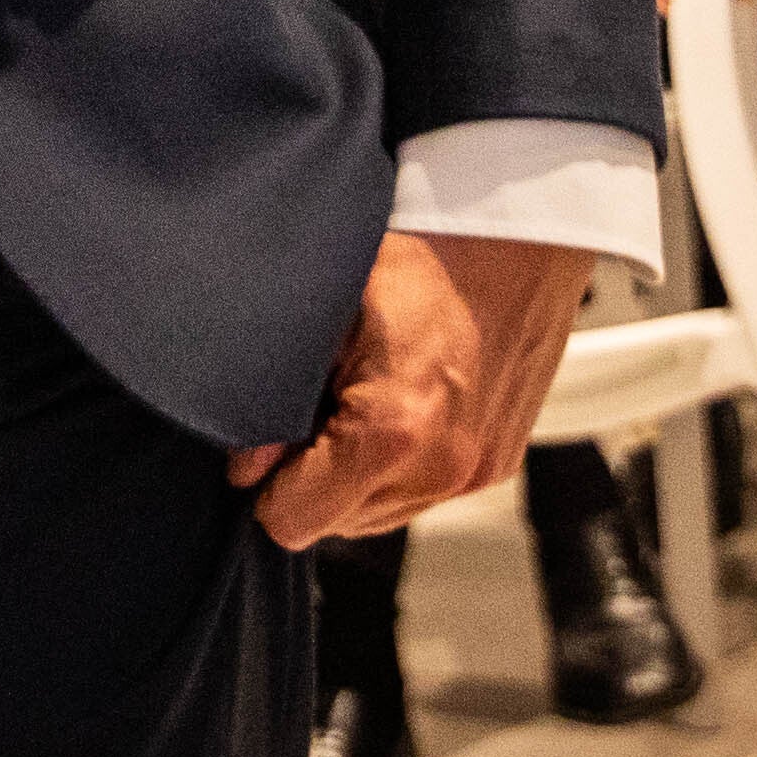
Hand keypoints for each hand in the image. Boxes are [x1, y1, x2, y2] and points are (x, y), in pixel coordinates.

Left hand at [231, 231, 592, 548]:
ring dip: (357, 475)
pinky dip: (400, 466)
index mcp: (393, 431)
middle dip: (314, 477)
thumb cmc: (418, 252)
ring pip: (377, 516)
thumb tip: (243, 466)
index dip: (268, 484)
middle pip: (333, 524)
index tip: (273, 436)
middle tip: (320, 402)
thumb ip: (272, 392)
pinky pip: (421, 494)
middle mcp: (441, 469)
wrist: (513, 232)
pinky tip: (400, 402)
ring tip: (361, 396)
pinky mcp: (498, 466)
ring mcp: (475, 474)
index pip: (291, 521)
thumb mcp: (325, 304)